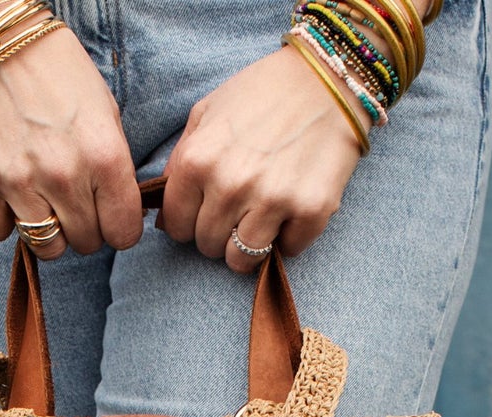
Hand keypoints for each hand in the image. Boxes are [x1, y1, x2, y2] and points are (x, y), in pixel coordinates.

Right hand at [0, 26, 142, 258]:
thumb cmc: (59, 75)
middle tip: (71, 198)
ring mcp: (18, 180)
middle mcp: (63, 174)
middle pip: (85, 243)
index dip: (118, 227)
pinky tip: (9, 188)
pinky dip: (4, 218)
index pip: (123, 234)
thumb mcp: (106, 114)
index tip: (108, 216)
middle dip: (83, 226)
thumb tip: (118, 217)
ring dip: (47, 230)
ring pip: (46, 247)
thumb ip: (114, 171)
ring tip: (42, 198)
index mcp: (104, 156)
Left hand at [159, 46, 362, 273]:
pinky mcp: (311, 211)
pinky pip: (287, 251)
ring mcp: (272, 200)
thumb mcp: (206, 114)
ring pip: (242, 261)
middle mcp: (231, 185)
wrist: (328, 80)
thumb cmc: (261, 95)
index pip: (176, 228)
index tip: (206, 209)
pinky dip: (290, 236)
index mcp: (198, 161)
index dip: (190, 221)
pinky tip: (293, 207)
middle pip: (208, 245)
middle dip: (220, 232)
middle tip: (239, 207)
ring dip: (249, 245)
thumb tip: (163, 215)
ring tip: (261, 218)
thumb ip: (180, 161)